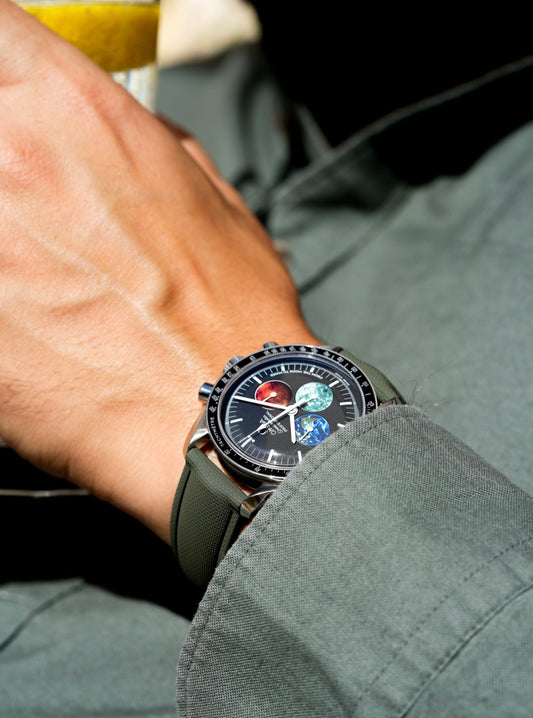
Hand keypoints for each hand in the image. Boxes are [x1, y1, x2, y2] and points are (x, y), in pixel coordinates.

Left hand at [0, 0, 320, 541]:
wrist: (216, 420)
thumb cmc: (229, 321)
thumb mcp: (213, 203)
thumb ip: (152, 149)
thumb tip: (133, 136)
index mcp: (78, 112)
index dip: (1, 66)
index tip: (10, 101)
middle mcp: (10, 160)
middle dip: (1, 165)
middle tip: (28, 207)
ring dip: (3, 232)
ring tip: (37, 271)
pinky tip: (32, 318)